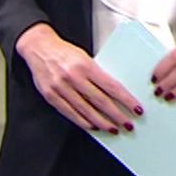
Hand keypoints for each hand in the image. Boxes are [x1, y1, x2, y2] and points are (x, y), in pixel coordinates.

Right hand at [16, 23, 140, 133]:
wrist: (39, 47)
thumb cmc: (64, 52)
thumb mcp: (84, 57)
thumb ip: (97, 74)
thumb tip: (115, 92)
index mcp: (85, 65)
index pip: (111, 86)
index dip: (125, 99)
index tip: (136, 108)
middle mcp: (73, 77)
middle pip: (100, 101)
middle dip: (117, 115)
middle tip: (128, 124)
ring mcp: (61, 87)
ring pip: (86, 110)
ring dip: (102, 122)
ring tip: (113, 129)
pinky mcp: (51, 96)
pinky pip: (70, 113)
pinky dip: (83, 121)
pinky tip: (93, 126)